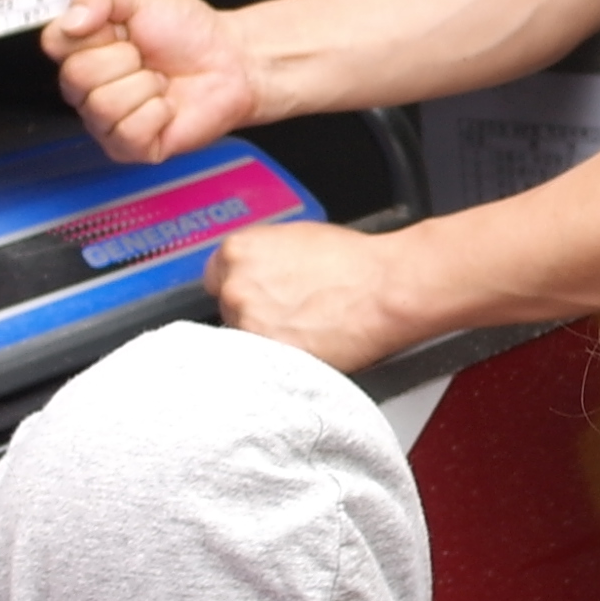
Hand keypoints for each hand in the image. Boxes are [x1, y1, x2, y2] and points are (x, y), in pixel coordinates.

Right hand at [41, 0, 262, 164]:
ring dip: (145, 87)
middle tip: (145, 57)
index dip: (91, 33)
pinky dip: (157, 114)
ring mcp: (105, 120)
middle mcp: (88, 87)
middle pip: (77, 77)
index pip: (55, 42)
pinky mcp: (129, 147)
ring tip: (159, 81)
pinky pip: (128, 132)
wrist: (230, 62)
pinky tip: (166, 106)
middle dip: (125, 60)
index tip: (118, 28)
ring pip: (103, 106)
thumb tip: (70, 20)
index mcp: (84, 48)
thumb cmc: (189, 33)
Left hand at [211, 218, 440, 372]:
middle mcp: (235, 287)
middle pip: (227, 308)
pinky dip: (278, 360)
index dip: (240, 286)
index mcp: (237, 251)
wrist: (385, 289)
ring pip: (243, 339)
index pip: (214, 276)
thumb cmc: (354, 263)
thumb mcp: (297, 238)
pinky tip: (305, 347)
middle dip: (251, 312)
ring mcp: (248, 324)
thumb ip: (263, 256)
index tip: (254, 294)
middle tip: (286, 313)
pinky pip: (263, 363)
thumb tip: (256, 271)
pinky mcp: (268, 356)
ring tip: (302, 331)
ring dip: (264, 338)